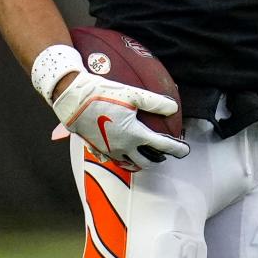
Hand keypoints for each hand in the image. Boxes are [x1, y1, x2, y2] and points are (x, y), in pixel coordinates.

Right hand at [51, 69, 189, 170]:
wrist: (72, 98)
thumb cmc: (102, 93)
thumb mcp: (132, 94)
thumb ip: (155, 102)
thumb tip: (173, 108)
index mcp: (134, 135)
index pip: (161, 146)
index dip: (176, 149)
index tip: (185, 151)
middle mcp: (122, 147)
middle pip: (145, 161)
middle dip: (157, 159)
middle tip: (163, 154)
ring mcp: (108, 150)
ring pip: (127, 163)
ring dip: (138, 161)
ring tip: (143, 154)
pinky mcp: (95, 148)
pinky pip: (110, 159)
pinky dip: (119, 158)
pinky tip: (119, 151)